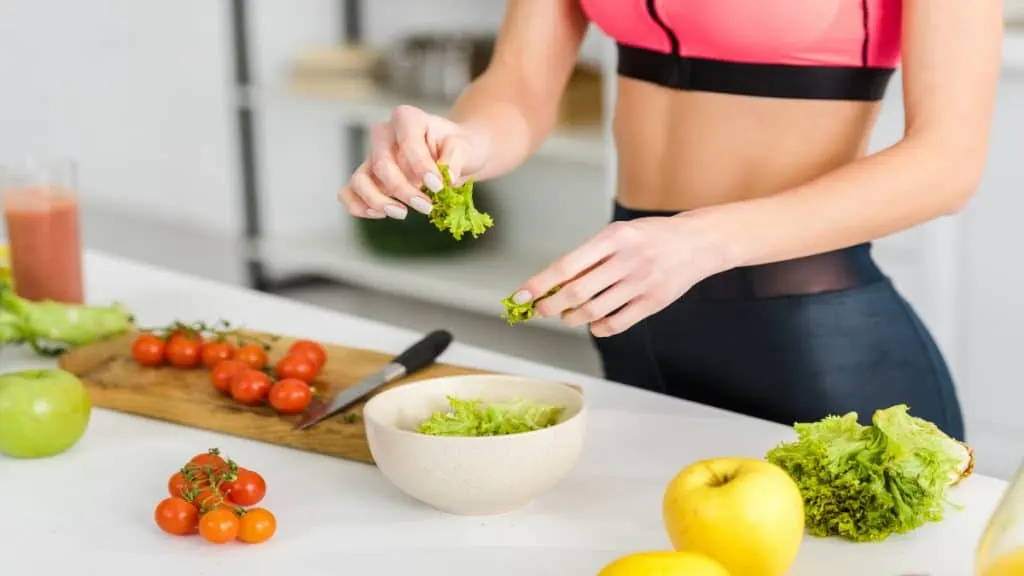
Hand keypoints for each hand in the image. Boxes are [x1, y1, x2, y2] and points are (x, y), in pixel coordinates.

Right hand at [338, 105, 487, 219]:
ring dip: (378, 201)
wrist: (453, 155)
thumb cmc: (456, 147)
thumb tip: (445, 178)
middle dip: (403, 190)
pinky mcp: (367, 177)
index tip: (439, 186)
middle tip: (427, 206)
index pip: (407, 142)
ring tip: (401, 213)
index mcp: (407, 118)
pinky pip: (349, 192)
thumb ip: (455, 157)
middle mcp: (384, 134)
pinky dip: (359, 206)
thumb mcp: (465, 146)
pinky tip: (380, 214)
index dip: (420, 166)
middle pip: (382, 165)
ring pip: (359, 180)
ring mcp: (372, 156)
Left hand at [513, 215, 734, 336]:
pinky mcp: (654, 302)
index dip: (539, 283)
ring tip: (567, 315)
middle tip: (541, 310)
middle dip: (551, 305)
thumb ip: (589, 257)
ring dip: (573, 317)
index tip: (521, 295)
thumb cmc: (650, 236)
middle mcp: (628, 259)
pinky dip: (598, 328)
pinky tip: (593, 324)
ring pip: (594, 310)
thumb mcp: (618, 234)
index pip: (567, 265)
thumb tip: (553, 283)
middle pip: (577, 292)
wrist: (698, 242)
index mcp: (614, 237)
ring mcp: (642, 282)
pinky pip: (617, 323)